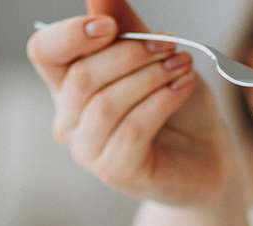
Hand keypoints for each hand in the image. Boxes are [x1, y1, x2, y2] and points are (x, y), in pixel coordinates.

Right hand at [26, 0, 230, 205]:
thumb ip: (126, 27)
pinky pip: (132, 130)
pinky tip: (184, 87)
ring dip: (151, 77)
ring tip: (183, 66)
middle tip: (170, 44)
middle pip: (81, 77)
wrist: (208, 155)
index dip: (70, 34)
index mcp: (68, 85)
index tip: (110, 27)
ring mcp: (88, 151)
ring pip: (106, 104)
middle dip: (129, 54)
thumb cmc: (177, 105)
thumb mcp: (155, 57)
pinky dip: (162, 102)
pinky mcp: (115, 172)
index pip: (44, 52)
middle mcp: (70, 119)